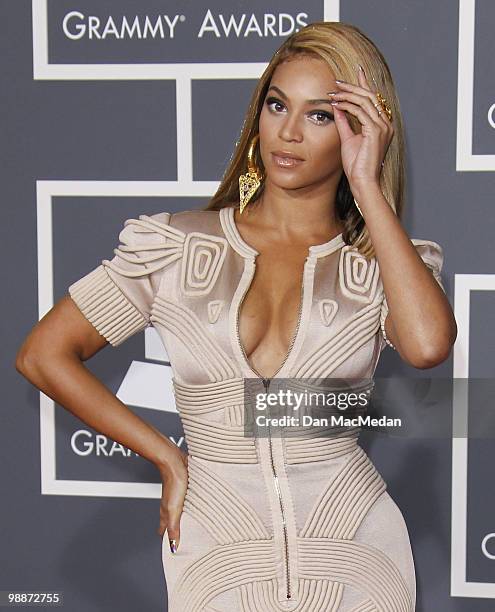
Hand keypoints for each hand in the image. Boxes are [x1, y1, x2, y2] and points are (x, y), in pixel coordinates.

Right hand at [157, 449, 188, 552]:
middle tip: (186, 541)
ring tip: (195, 527)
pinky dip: (192, 507)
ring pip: (180, 512)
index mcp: (166, 513)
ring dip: (185, 519)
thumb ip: (174, 528)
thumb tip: (173, 547)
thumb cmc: (173, 483)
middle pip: (171, 522)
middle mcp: (170, 505)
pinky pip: (187, 501)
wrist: (175, 462)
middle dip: (177, 531)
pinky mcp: (185, 488)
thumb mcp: (174, 509)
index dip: (168, 541)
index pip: (164, 531)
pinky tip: (199, 507)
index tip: (174, 550)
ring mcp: (177, 497)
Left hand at [328, 65, 393, 194]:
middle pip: (370, 96)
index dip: (364, 84)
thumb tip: (338, 108)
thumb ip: (345, 123)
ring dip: (347, 95)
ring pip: (365, 101)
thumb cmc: (356, 165)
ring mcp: (382, 127)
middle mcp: (385, 124)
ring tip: (333, 93)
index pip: (374, 99)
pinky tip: (337, 104)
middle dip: (353, 87)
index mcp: (382, 125)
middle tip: (337, 82)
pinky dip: (347, 106)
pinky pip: (360, 111)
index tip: (356, 72)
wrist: (362, 181)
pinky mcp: (375, 131)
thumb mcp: (348, 139)